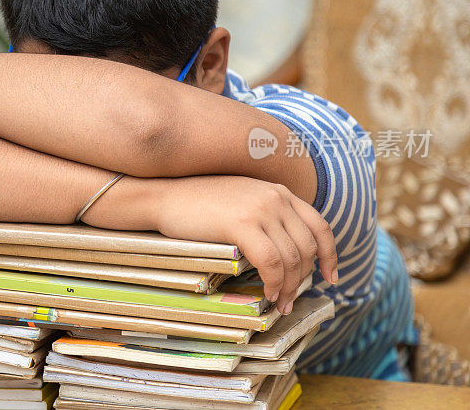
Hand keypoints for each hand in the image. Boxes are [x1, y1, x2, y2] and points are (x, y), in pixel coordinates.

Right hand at [152, 175, 337, 313]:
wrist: (165, 195)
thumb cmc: (197, 203)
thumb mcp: (241, 199)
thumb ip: (265, 215)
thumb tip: (283, 251)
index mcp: (278, 191)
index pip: (320, 225)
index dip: (330, 255)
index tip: (330, 277)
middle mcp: (275, 197)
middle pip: (307, 247)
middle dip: (304, 279)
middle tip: (290, 301)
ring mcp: (260, 209)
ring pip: (291, 258)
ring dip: (288, 287)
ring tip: (279, 303)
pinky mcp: (242, 224)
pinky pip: (271, 262)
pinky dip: (274, 282)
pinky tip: (267, 293)